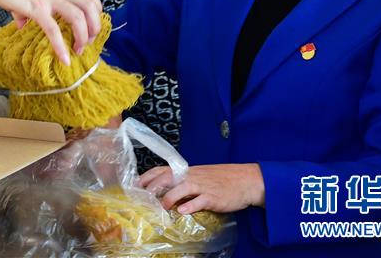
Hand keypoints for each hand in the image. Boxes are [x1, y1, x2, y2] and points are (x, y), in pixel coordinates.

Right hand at [0, 0, 101, 64]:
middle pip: (90, 6)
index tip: (91, 26)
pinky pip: (53, 30)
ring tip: (78, 50)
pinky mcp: (35, 8)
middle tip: (88, 42)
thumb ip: (26, 9)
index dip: (96, 10)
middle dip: (95, 26)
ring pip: (78, 17)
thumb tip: (22, 23)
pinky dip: (61, 47)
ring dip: (83, 36)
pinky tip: (64, 60)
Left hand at [140, 163, 265, 213]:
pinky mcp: (213, 197)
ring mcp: (202, 186)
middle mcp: (192, 176)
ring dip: (169, 197)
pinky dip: (190, 205)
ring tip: (161, 207)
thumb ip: (182, 182)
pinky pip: (200, 200)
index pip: (162, 170)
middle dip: (153, 186)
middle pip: (168, 177)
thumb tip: (164, 191)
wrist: (245, 180)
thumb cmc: (221, 178)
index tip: (135, 184)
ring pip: (182, 188)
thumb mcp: (199, 176)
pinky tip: (182, 211)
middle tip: (142, 197)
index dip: (147, 176)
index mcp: (187, 171)